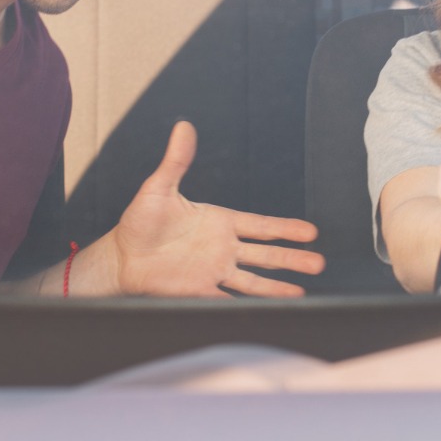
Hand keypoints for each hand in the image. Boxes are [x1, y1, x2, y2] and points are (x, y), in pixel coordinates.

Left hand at [107, 121, 322, 296]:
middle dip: (292, 258)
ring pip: (253, 280)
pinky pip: (228, 300)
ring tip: (301, 292)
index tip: (311, 232)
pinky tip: (267, 313)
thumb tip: (184, 127)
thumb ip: (176, 160)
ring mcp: (213, 271)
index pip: (260, 225)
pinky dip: (247, 306)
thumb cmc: (139, 221)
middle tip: (319, 263)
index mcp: (220, 222)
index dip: (286, 228)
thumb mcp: (159, 187)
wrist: (121, 256)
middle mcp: (222, 248)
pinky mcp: (199, 291)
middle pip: (265, 254)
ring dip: (277, 286)